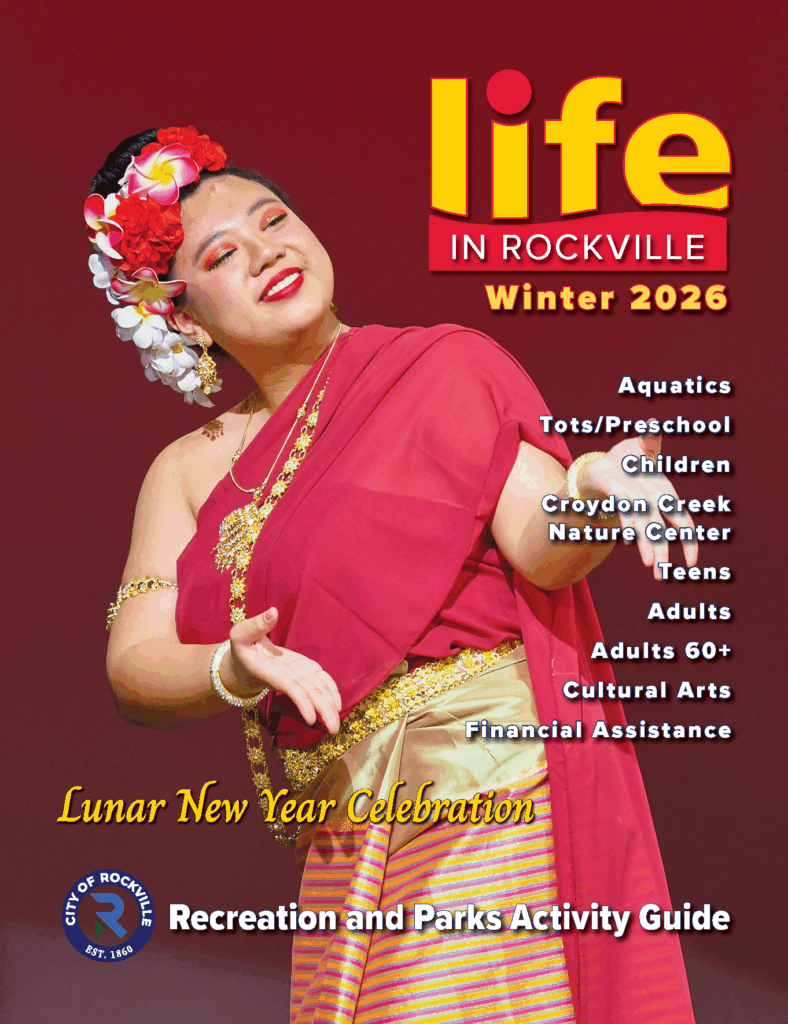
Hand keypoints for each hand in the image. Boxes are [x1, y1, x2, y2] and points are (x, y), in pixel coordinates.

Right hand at [224, 608, 341, 733]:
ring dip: (327, 706)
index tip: (310, 717)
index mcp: (269, 671)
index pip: (288, 687)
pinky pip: (317, 683)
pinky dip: (329, 691)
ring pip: (313, 691)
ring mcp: (294, 676)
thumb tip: (273, 612)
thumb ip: (256, 625)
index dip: (300, 700)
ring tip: (337, 723)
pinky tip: (337, 703)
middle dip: (321, 711)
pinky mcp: (301, 673)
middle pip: (306, 695)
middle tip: (334, 729)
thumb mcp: (240, 634)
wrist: (241, 665)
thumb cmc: (240, 648)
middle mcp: (284, 678)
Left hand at [578, 432, 697, 579]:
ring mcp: (635, 504)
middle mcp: (651, 505)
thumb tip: (653, 427)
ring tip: (650, 568)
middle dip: (661, 550)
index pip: (683, 523)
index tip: (691, 565)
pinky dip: (630, 525)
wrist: (602, 464)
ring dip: (647, 547)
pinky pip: (626, 514)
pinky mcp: (617, 499)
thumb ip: (651, 442)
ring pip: (644, 529)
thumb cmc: (629, 461)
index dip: (689, 542)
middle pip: (660, 531)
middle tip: (660, 573)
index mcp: (664, 497)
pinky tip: (628, 540)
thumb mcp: (642, 449)